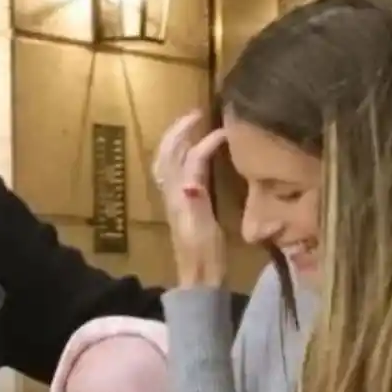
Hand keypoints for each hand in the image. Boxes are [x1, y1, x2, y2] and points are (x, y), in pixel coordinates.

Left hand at [152, 110, 227, 286]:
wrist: (199, 278)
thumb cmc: (206, 257)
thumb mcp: (205, 231)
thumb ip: (198, 206)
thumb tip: (191, 185)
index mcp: (181, 198)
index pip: (191, 160)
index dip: (207, 142)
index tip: (226, 131)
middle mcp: (172, 194)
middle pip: (169, 154)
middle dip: (179, 131)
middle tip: (197, 113)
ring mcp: (173, 198)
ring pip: (165, 161)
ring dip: (174, 139)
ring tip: (189, 125)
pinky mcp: (178, 204)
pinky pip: (169, 171)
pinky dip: (175, 154)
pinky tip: (186, 152)